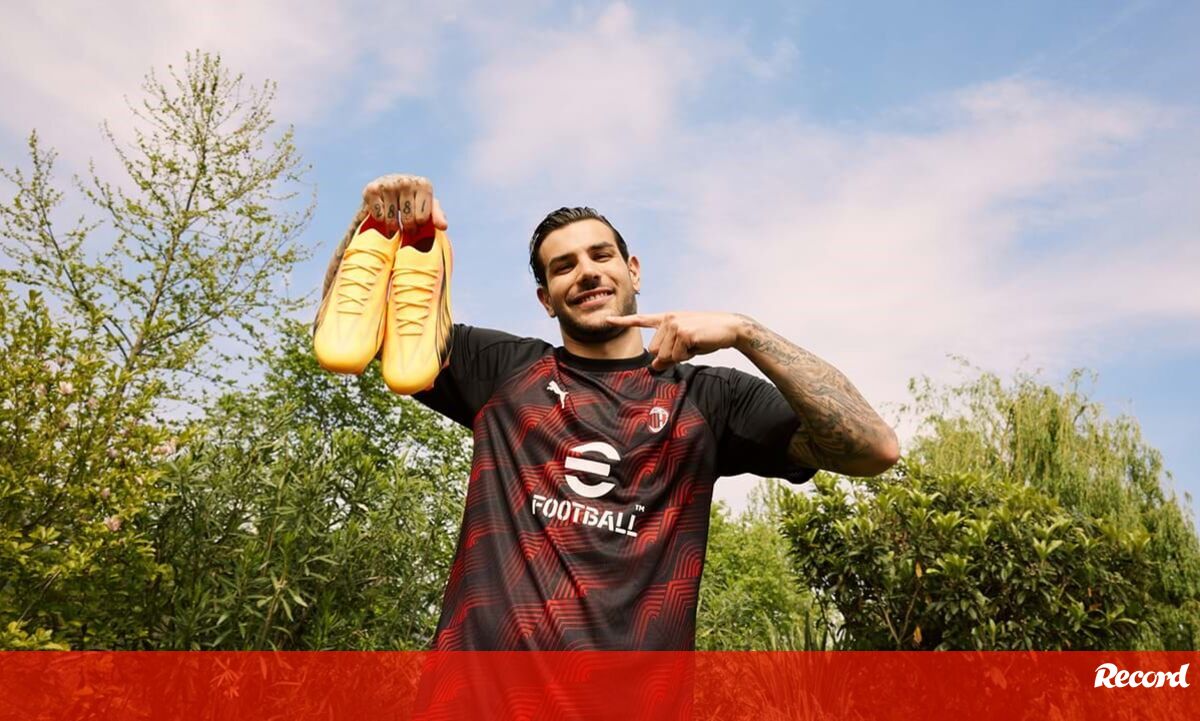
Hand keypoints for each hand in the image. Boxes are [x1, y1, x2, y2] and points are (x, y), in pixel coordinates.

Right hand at [362, 174, 447, 235]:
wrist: (388, 188)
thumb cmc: (413, 201)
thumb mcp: (428, 207)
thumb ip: (437, 216)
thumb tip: (443, 226)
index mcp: (423, 185)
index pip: (422, 218)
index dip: (419, 225)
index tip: (418, 221)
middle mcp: (406, 181)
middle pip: (408, 220)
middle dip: (408, 228)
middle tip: (406, 227)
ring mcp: (388, 184)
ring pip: (392, 220)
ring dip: (393, 227)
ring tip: (395, 224)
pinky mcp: (371, 189)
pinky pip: (378, 216)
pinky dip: (380, 220)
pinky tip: (384, 213)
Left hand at [606, 312, 747, 370]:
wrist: (729, 328)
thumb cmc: (707, 336)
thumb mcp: (684, 346)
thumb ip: (667, 354)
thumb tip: (654, 367)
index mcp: (667, 319)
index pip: (641, 320)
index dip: (623, 321)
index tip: (608, 319)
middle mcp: (668, 319)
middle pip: (655, 351)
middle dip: (670, 356)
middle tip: (689, 346)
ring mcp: (675, 325)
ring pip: (665, 356)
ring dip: (681, 356)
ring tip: (695, 344)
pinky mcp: (684, 333)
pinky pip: (677, 356)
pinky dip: (689, 355)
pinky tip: (699, 344)